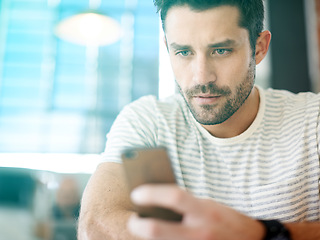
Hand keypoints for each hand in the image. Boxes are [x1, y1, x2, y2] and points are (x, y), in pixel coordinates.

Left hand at [127, 184, 264, 239]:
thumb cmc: (227, 220)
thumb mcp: (209, 206)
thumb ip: (186, 203)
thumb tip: (157, 198)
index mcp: (205, 211)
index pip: (174, 196)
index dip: (151, 193)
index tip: (136, 192)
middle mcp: (200, 232)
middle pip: (156, 229)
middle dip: (137, 224)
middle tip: (133, 218)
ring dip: (146, 236)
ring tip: (142, 227)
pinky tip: (157, 236)